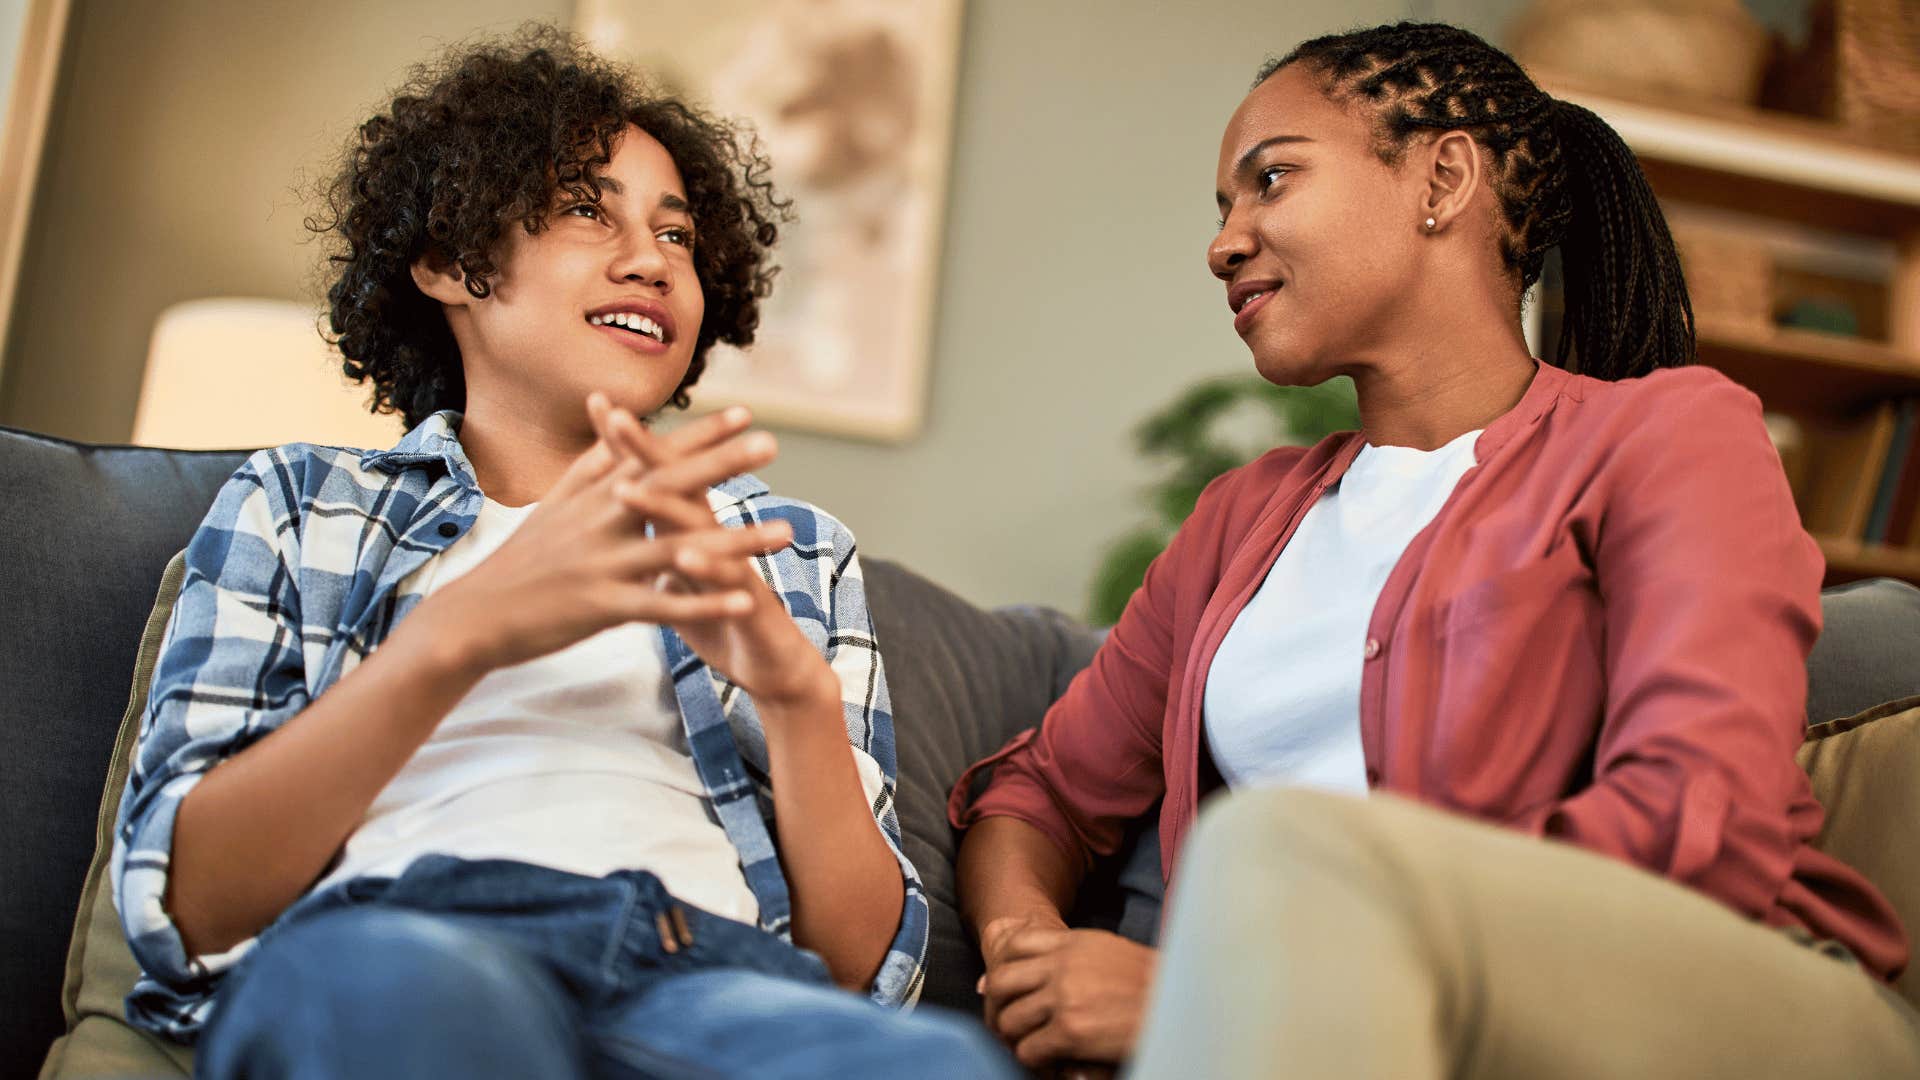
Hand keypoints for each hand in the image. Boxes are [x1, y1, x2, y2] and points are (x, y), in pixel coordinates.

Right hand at [416, 403, 790, 676]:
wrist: (474, 615)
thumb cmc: (523, 559)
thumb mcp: (555, 504)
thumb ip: (592, 462)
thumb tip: (610, 413)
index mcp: (596, 494)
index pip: (653, 454)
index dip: (700, 434)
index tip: (746, 413)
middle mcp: (602, 518)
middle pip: (669, 484)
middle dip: (722, 462)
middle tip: (772, 443)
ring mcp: (603, 562)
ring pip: (679, 547)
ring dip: (736, 540)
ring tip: (786, 531)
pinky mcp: (602, 606)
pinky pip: (663, 605)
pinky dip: (705, 602)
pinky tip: (745, 600)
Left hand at [586, 395, 836, 707]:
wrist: (778, 668)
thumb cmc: (725, 621)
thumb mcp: (684, 583)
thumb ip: (661, 549)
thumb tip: (637, 525)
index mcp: (693, 531)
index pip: (659, 477)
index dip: (629, 446)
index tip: (601, 406)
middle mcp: (714, 538)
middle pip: (679, 486)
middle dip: (648, 452)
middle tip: (618, 419)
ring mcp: (734, 568)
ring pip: (698, 530)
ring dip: (664, 508)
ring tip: (628, 488)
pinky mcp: (750, 605)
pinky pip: (726, 585)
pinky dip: (707, 572)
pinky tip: (685, 560)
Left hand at [978, 922, 1156, 1069]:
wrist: (1180, 1008)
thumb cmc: (1148, 984)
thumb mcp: (1107, 952)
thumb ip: (1068, 954)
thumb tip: (1022, 964)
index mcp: (1073, 942)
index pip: (1015, 944)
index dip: (1001, 969)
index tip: (1000, 992)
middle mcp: (1063, 965)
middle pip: (1000, 982)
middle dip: (996, 1008)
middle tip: (1006, 1028)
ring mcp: (1064, 997)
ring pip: (1009, 1020)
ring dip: (1015, 1039)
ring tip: (1032, 1047)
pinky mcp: (1070, 1031)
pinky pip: (1028, 1049)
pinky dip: (1034, 1060)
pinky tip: (1052, 1062)